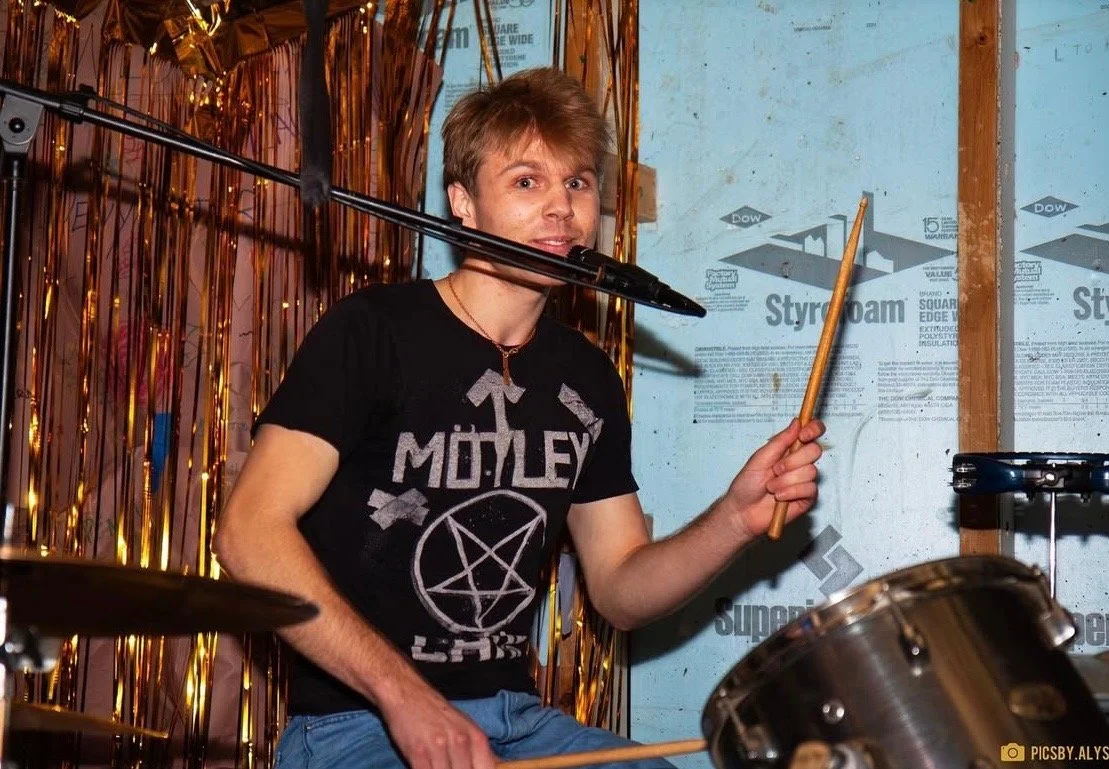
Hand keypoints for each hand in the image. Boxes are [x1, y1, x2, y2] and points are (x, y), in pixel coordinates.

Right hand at [379, 678, 496, 768]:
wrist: (406, 694)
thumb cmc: (436, 712)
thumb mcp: (465, 726)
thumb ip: (478, 750)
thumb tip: (495, 764)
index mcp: (475, 737)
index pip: (486, 768)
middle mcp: (460, 741)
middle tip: (449, 766)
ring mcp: (439, 747)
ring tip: (437, 765)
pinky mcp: (418, 752)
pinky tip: (425, 766)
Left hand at [723, 418, 824, 538]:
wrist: (742, 511)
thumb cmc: (747, 485)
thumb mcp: (760, 458)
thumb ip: (780, 441)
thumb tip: (796, 422)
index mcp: (789, 449)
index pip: (812, 432)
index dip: (813, 430)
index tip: (803, 435)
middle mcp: (800, 463)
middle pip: (814, 450)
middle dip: (792, 461)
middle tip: (775, 470)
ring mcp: (805, 480)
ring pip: (810, 471)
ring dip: (786, 480)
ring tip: (771, 488)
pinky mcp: (807, 497)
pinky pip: (809, 489)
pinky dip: (790, 492)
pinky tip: (779, 497)